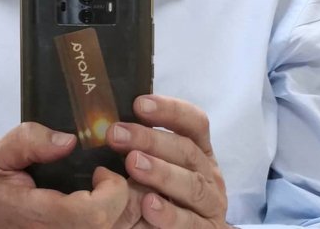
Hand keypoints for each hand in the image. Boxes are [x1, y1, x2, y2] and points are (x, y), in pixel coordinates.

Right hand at [0, 121, 128, 227]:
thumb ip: (27, 141)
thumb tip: (68, 140)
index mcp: (43, 219)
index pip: (95, 214)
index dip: (111, 189)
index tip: (100, 170)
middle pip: (118, 224)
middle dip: (129, 194)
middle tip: (118, 174)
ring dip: (130, 208)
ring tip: (118, 187)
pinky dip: (123, 218)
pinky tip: (114, 202)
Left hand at [106, 96, 229, 228]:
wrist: (184, 227)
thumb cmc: (162, 189)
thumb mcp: (155, 162)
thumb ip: (139, 145)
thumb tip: (108, 125)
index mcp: (198, 149)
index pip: (194, 122)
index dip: (169, 109)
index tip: (138, 104)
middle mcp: (208, 172)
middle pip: (186, 150)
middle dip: (150, 139)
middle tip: (116, 134)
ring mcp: (210, 204)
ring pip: (191, 184)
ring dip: (161, 172)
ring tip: (132, 163)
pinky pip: (190, 223)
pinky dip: (169, 214)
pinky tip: (148, 205)